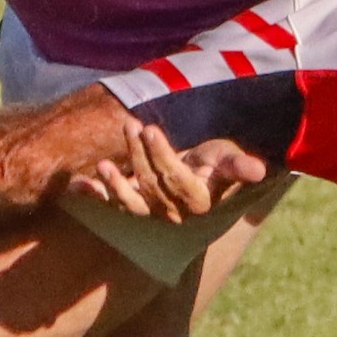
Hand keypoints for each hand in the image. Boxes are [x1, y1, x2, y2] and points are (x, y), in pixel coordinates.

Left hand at [69, 123, 267, 224]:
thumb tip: (260, 169)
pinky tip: (76, 187)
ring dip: (114, 185)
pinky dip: (94, 197)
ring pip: (131, 201)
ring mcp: (151, 212)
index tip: (151, 129)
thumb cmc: (216, 162)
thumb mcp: (227, 159)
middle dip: (138, 154)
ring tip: (104, 164)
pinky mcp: (132, 207)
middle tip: (130, 124)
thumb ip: (238, 165)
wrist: (201, 176)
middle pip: (151, 184)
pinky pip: (111, 205)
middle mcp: (173, 212)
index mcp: (199, 200)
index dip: (162, 155)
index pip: (176, 178)